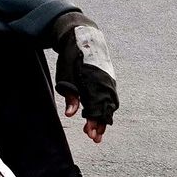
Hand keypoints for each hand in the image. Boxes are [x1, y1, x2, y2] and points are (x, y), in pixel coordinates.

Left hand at [52, 11, 118, 138]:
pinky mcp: (109, 79)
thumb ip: (70, 96)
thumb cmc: (70, 58)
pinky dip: (106, 108)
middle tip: (95, 139)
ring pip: (109, 104)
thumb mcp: (65, 77)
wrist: (82, 37)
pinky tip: (101, 115)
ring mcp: (108, 80)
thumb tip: (71, 115)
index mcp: (92, 82)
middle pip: (105, 109)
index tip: (90, 135)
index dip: (94, 123)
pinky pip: (111, 97)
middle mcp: (103, 82)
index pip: (95, 108)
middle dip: (100, 124)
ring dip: (104, 118)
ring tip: (97, 130)